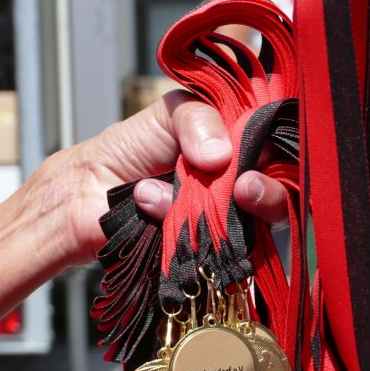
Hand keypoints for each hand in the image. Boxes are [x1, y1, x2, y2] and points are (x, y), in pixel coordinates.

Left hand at [61, 90, 288, 265]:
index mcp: (241, 149)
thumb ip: (199, 118)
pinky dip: (182, 224)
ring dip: (224, 212)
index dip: (282, 154)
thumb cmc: (129, 151)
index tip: (264, 154)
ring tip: (181, 196)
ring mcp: (227, 226)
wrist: (87, 193)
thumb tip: (222, 155)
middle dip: (269, 193)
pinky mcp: (207, 256)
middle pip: (283, 197)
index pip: (282, 152)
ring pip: (257, 231)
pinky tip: (151, 205)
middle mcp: (241, 189)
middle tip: (246, 188)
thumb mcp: (169, 114)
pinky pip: (217, 253)